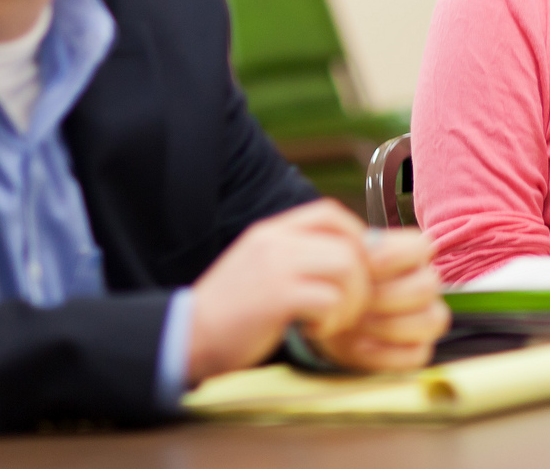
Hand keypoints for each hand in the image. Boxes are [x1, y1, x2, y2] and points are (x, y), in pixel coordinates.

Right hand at [185, 200, 371, 384]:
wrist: (188, 336)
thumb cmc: (231, 311)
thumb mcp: (260, 266)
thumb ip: (297, 255)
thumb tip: (350, 256)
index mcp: (271, 232)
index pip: (330, 212)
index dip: (357, 237)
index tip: (358, 267)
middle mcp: (275, 241)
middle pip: (348, 245)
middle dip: (361, 281)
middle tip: (348, 307)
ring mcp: (276, 267)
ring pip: (346, 269)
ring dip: (350, 302)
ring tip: (331, 320)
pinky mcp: (278, 298)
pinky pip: (330, 300)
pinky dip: (332, 320)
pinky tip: (313, 330)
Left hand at [315, 229, 450, 372]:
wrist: (325, 320)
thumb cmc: (340, 287)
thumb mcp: (342, 265)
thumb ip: (355, 253)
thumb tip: (363, 247)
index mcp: (411, 257)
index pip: (420, 247)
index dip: (394, 256)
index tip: (365, 265)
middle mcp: (425, 285)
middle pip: (426, 287)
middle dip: (386, 297)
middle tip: (357, 301)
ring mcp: (426, 319)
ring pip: (430, 321)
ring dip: (387, 325)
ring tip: (355, 324)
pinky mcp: (418, 350)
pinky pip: (417, 354)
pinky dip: (385, 354)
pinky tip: (359, 346)